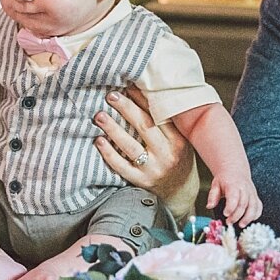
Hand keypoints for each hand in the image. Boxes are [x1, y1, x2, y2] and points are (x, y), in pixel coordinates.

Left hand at [93, 87, 198, 211]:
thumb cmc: (178, 160)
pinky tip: (99, 141)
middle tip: (111, 95)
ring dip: (113, 129)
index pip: (159, 115)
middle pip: (144, 126)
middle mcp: (167, 154)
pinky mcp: (141, 182)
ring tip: (100, 115)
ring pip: (131, 146)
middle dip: (126, 108)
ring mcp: (154, 169)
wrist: (180, 193)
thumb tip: (144, 95)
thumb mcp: (181, 141)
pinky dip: (109, 154)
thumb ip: (167, 123)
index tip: (128, 86)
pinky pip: (122, 167)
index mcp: (178, 140)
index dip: (142, 99)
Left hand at [206, 173, 261, 225]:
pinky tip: (250, 220)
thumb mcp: (215, 185)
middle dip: (237, 215)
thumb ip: (213, 196)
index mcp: (233, 185)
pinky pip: (259, 206)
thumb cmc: (225, 179)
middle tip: (229, 222)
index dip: (231, 207)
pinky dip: (256, 214)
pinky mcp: (255, 196)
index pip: (234, 197)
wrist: (235, 170)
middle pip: (243, 204)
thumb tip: (209, 206)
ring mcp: (251, 193)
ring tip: (241, 225)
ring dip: (248, 217)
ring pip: (253, 206)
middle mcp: (244, 189)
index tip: (226, 214)